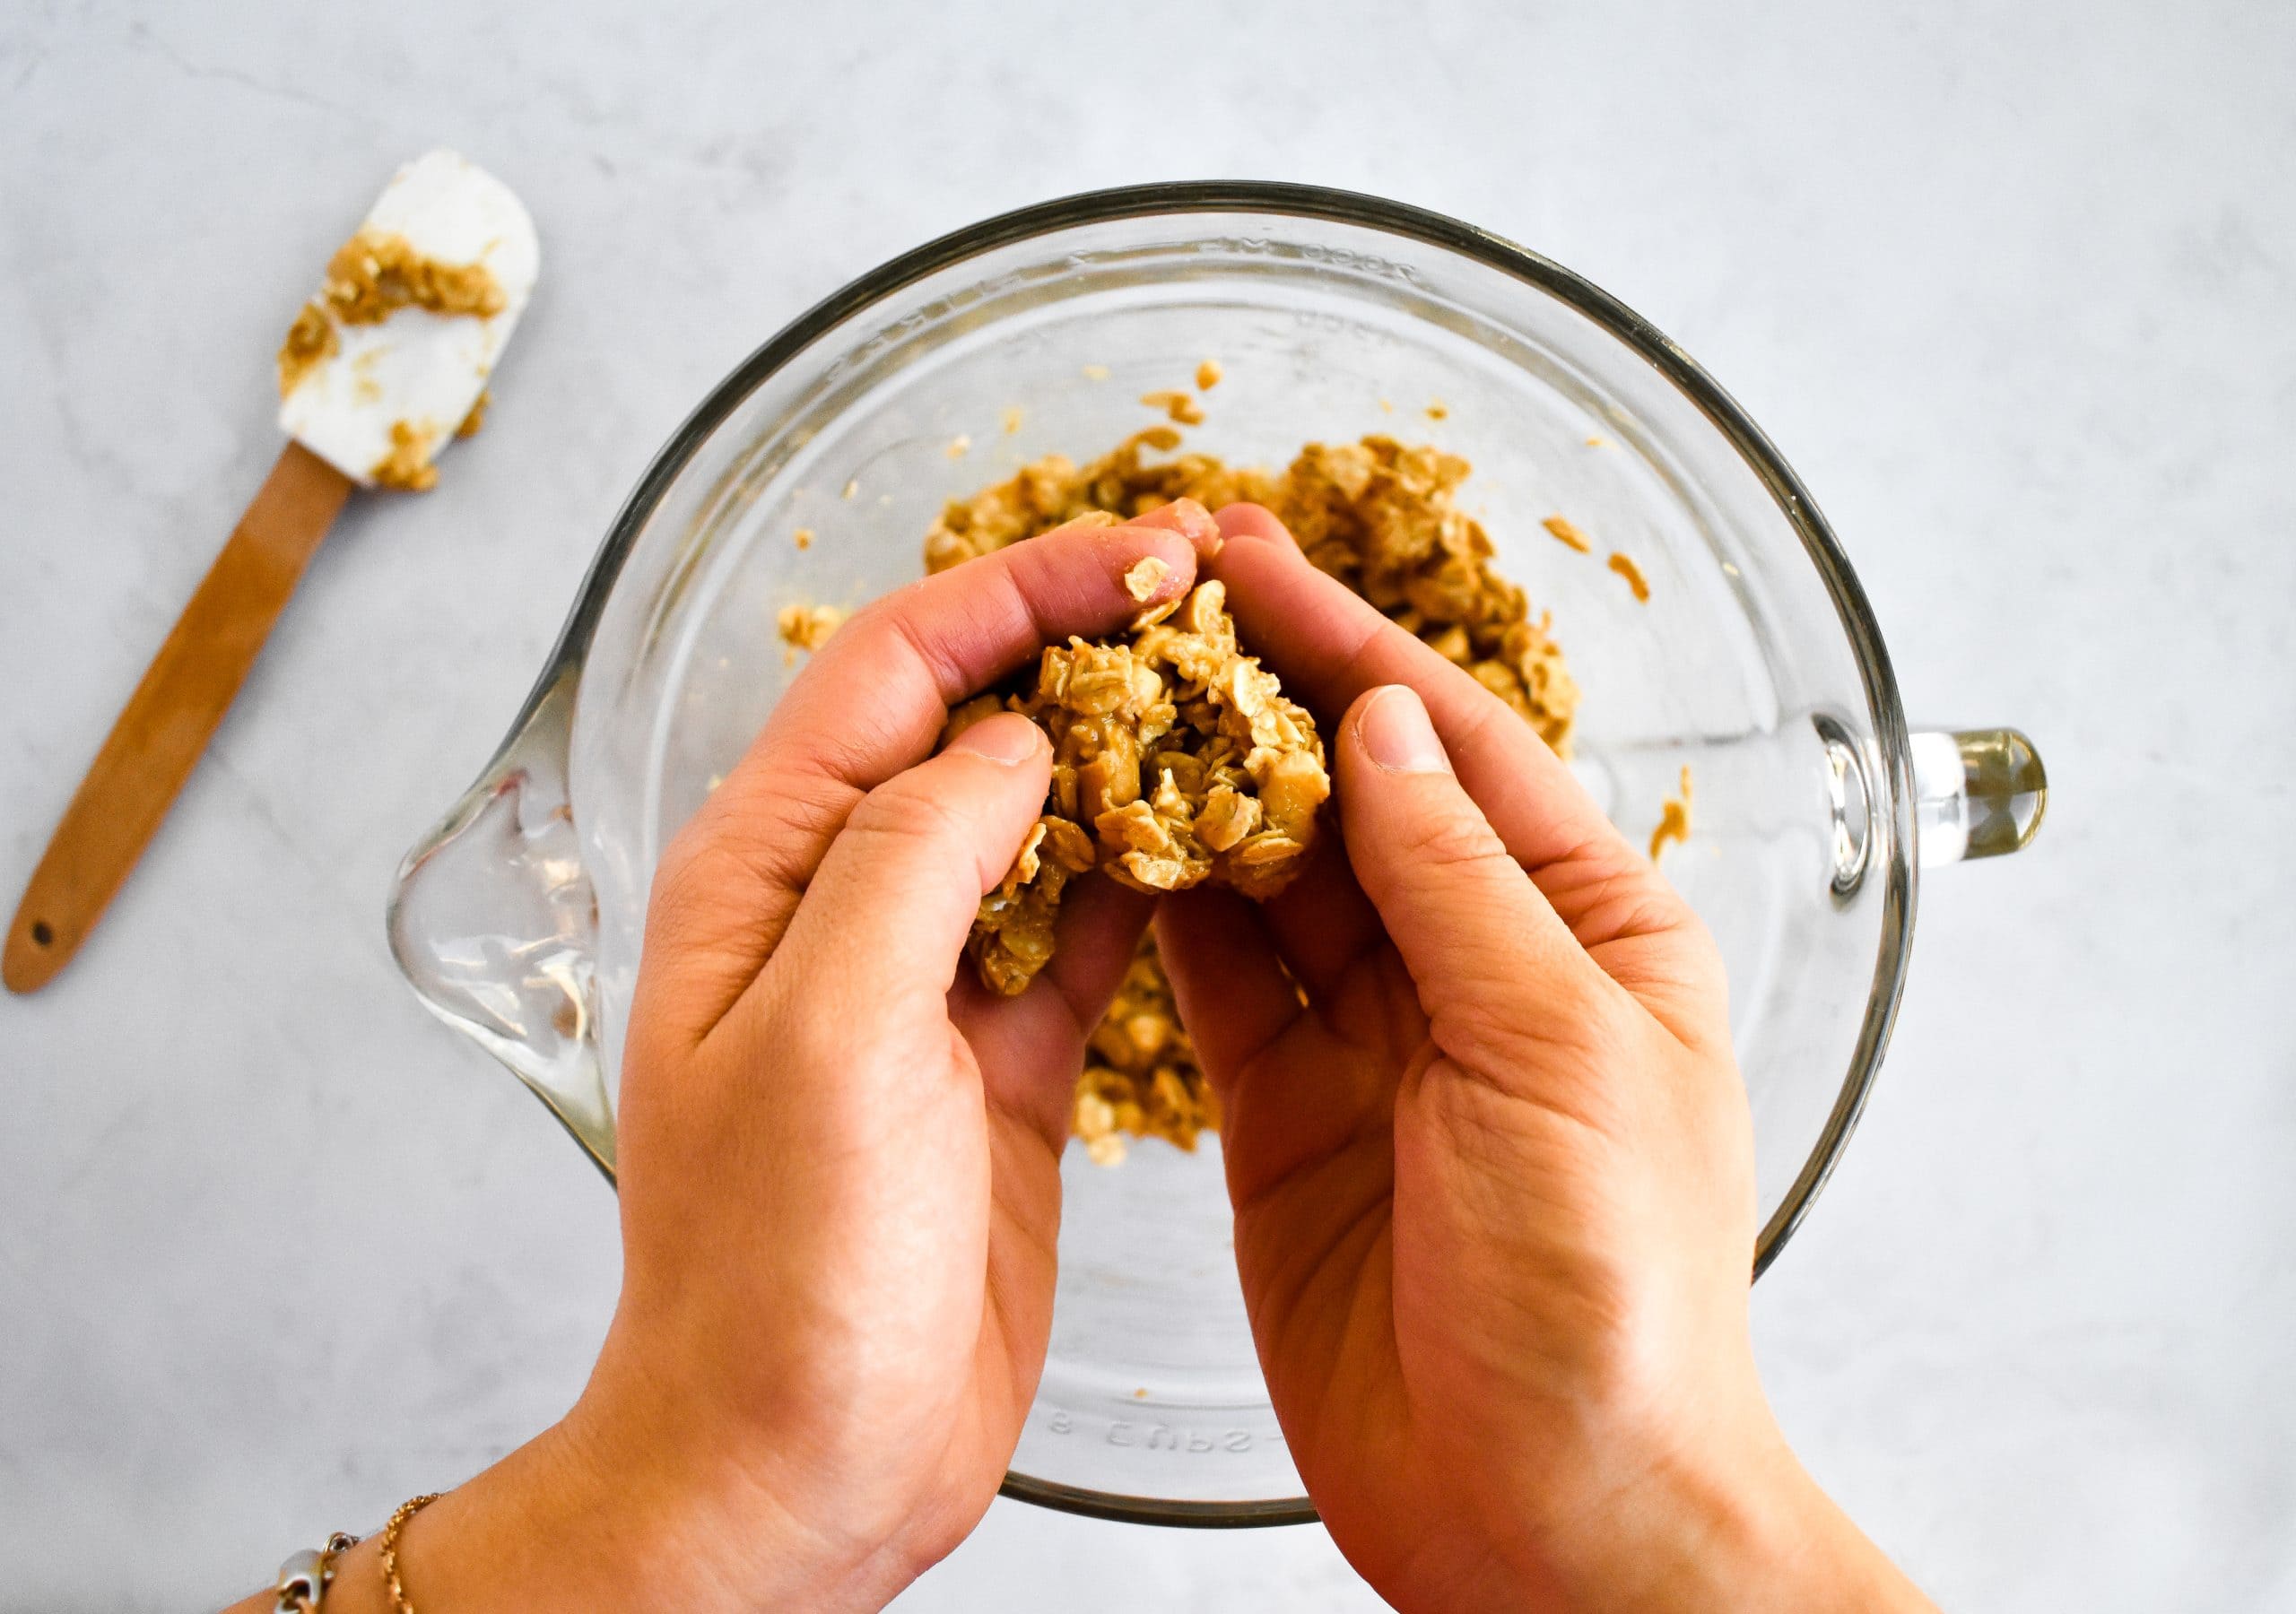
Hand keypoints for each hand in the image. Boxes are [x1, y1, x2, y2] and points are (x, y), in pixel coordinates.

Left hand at [240, 504, 1220, 1613]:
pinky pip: (1090, 929)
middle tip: (1221, 601)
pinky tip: (1228, 836)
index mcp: (767, 871)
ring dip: (1136, 754)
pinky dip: (1156, 875)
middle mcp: (843, 904)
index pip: (897, 666)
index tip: (1149, 553)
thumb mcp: (827, 1040)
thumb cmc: (773, 1275)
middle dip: (1091, 648)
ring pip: (1045, 817)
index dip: (1022, 589)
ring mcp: (931, 981)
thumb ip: (916, 860)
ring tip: (1246, 698)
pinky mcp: (1003, 1057)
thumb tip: (1016, 741)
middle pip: (976, 721)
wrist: (796, 1464)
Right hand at [1156, 506, 1934, 1611]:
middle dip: (1258, 696)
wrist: (1553, 1518)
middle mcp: (1481, 971)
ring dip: (1198, 792)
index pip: (1454, 745)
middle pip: (1356, 795)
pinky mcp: (1287, 1124)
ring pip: (1272, 883)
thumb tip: (1389, 725)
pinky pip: (1219, 992)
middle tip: (1149, 600)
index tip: (1246, 556)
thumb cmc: (1615, 1298)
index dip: (1347, 644)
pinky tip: (1106, 844)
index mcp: (1588, 930)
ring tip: (1104, 696)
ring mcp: (1377, 1048)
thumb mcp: (1558, 1052)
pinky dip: (1163, 917)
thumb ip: (1460, 884)